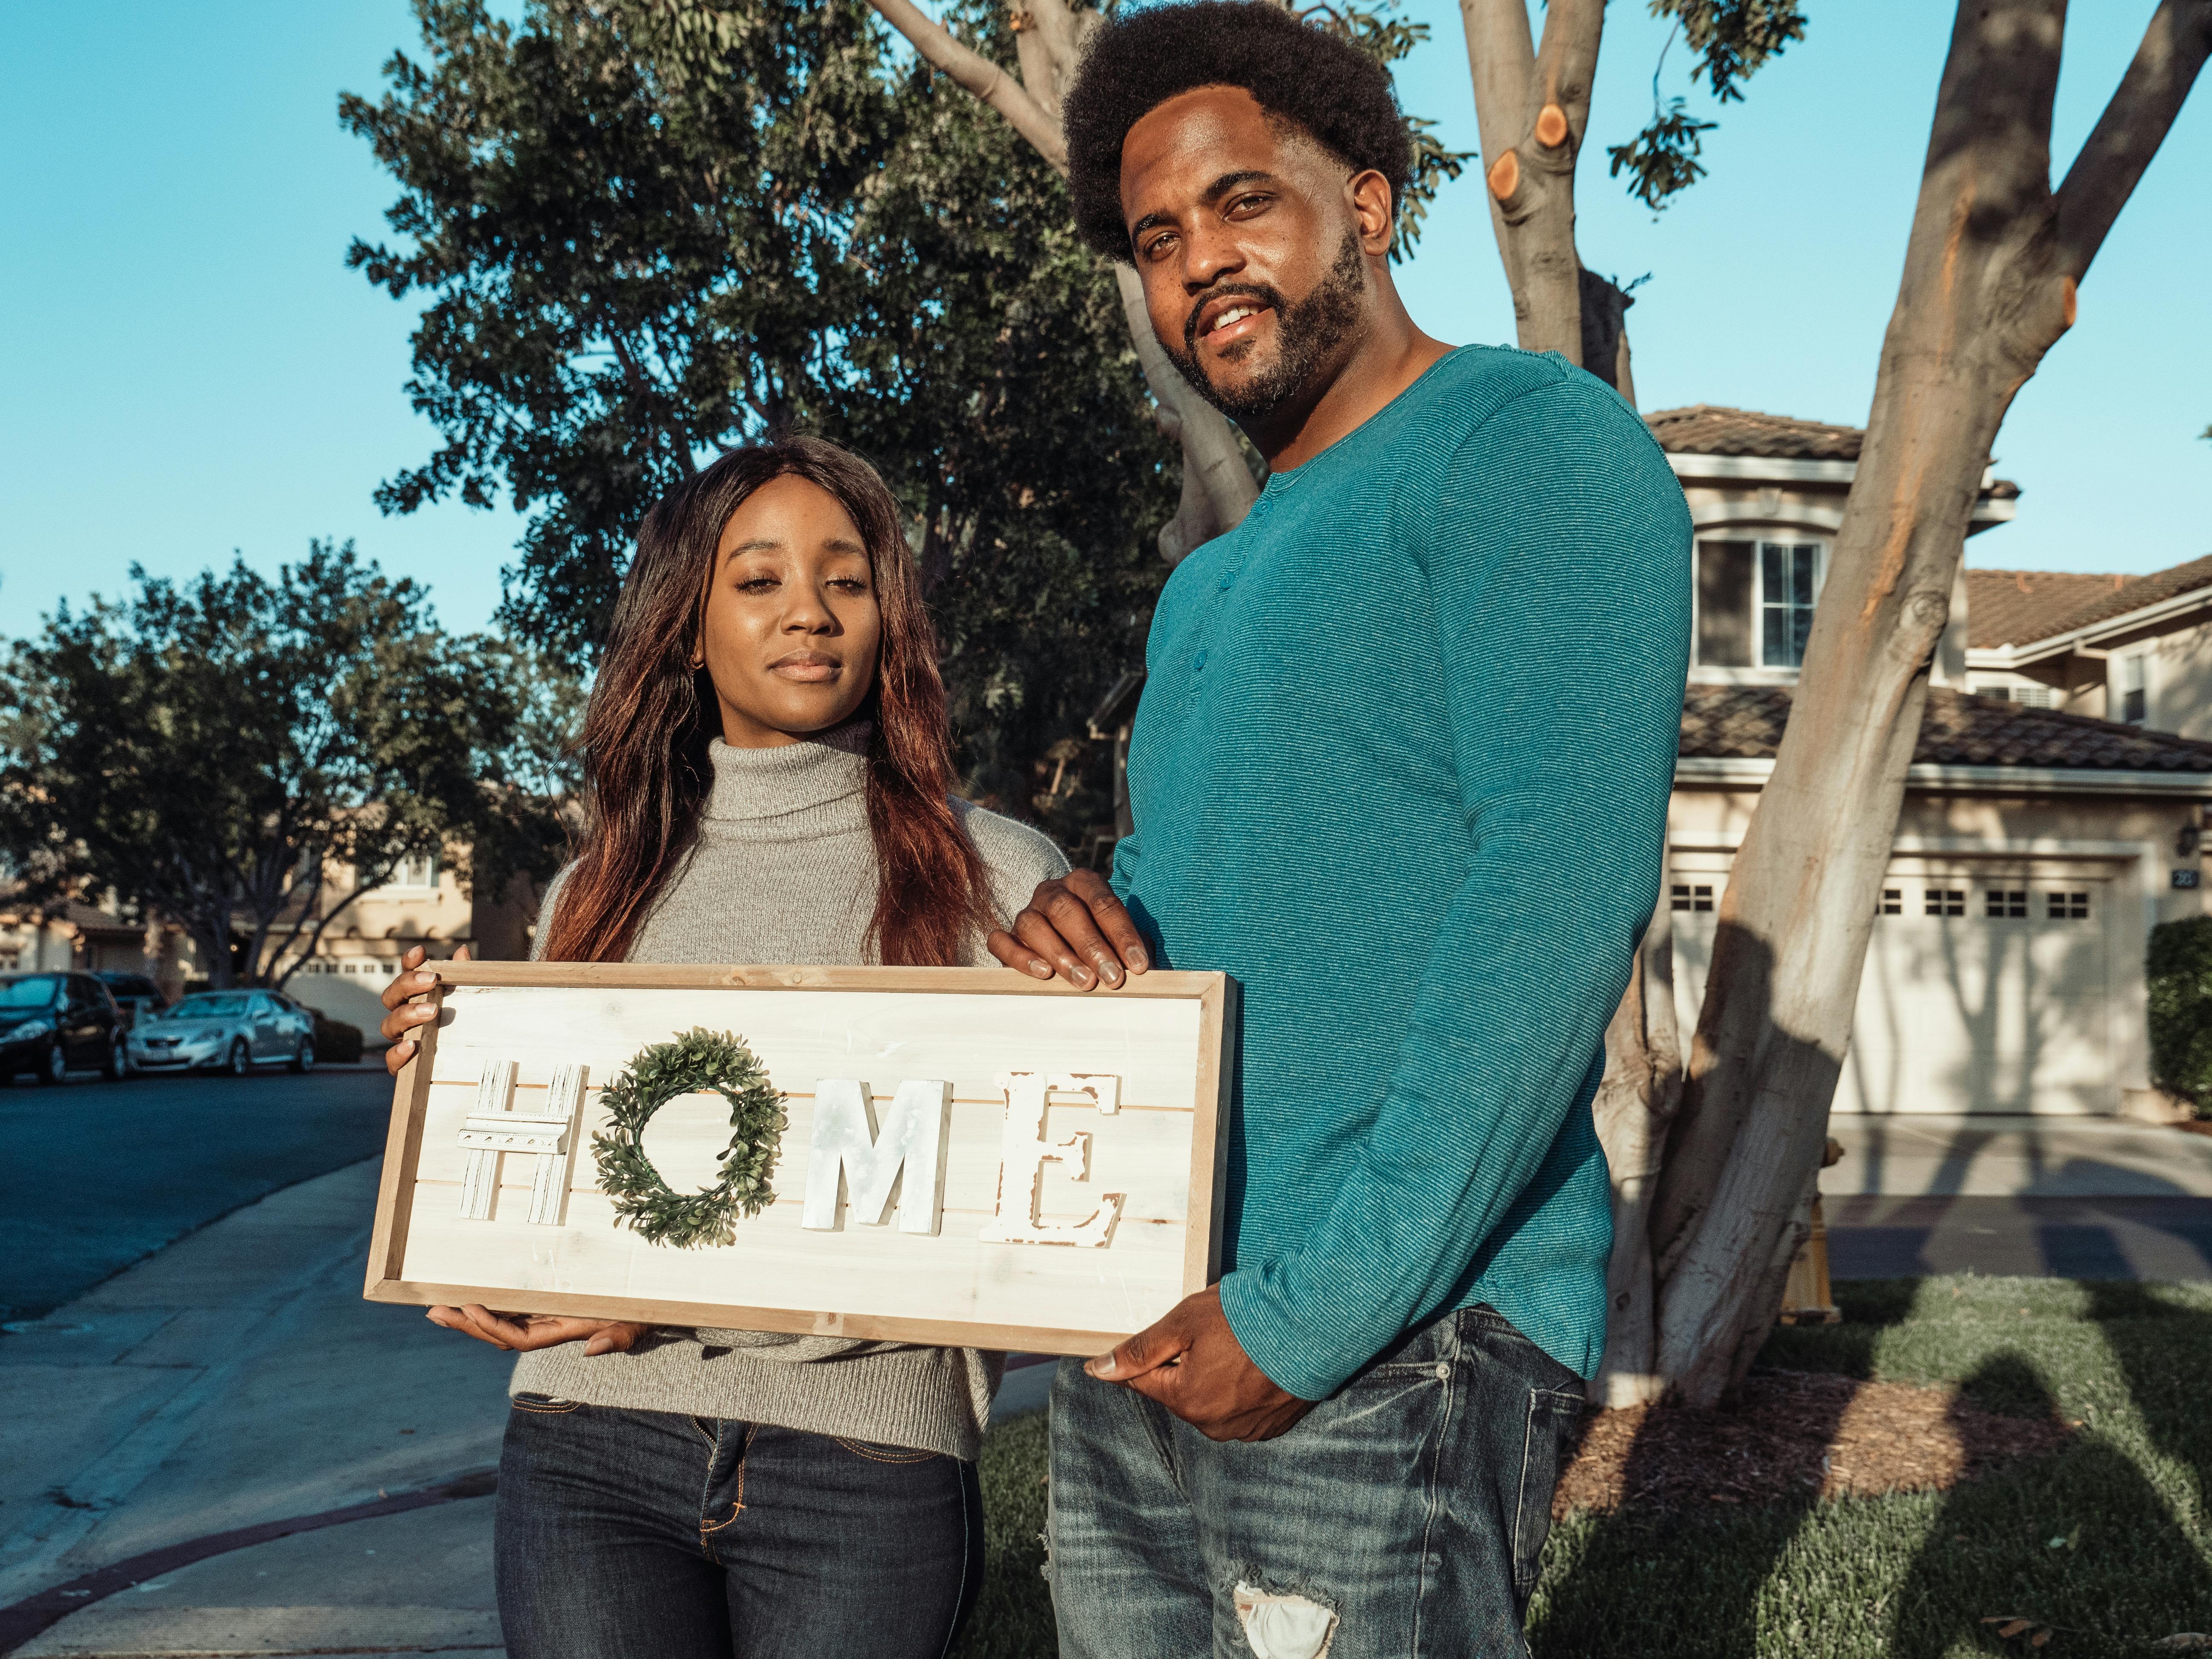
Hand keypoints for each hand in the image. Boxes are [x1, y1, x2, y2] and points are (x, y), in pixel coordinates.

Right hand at [380, 943, 469, 1076]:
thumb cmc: (461, 1029)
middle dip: (408, 984)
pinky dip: (397, 1053)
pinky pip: (391, 1061)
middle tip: (431, 979)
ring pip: (389, 1025)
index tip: (421, 951)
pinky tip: (411, 1046)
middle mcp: (404, 1018)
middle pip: (392, 996)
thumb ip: (462, 978)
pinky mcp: (403, 1066)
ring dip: (406, 1015)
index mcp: (416, 999)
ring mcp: (401, 1040)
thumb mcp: (466, 1002)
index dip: (410, 963)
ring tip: (430, 1011)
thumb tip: (461, 952)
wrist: (465, 1069)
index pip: (407, 976)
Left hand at [427, 1303, 650, 1356]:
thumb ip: (619, 1338)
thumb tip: (591, 1350)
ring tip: (437, 1307)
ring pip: (499, 1322)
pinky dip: (486, 1305)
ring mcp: (544, 1313)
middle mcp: (548, 1325)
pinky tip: (466, 1299)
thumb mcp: (637, 1324)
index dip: (492, 1327)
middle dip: (467, 1325)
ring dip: (468, 1318)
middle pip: (499, 1334)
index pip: (519, 1338)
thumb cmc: (644, 1310)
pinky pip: (509, 1307)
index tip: (470, 1310)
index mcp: (563, 1331)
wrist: (649, 1300)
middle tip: (434, 1311)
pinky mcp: (545, 1298)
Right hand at [986, 869, 1150, 990]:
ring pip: (1034, 926)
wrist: (1064, 937)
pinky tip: (1043, 974)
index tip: (1139, 965)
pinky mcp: (1006, 935)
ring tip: (1084, 981)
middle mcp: (1051, 891)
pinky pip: (1002, 942)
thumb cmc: (1100, 938)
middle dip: (1092, 946)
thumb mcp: (1119, 936)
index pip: (1103, 903)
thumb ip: (1131, 946)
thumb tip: (1143, 967)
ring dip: (1061, 955)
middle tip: (1112, 977)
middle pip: (1066, 911)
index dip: (1123, 935)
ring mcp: (1026, 912)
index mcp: (1083, 882)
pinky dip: (1021, 958)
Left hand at [1084, 1286, 1311, 1441]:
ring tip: (1241, 1345)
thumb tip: (1098, 1370)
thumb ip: (1140, 1350)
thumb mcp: (1184, 1322)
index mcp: (1186, 1400)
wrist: (1315, 1325)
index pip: (1146, 1379)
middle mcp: (1213, 1425)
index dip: (1153, 1352)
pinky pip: (1242, 1408)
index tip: (1171, 1334)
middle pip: (1180, 1390)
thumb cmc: (1248, 1319)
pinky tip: (1259, 1362)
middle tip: (1215, 1332)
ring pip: (1212, 1400)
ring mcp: (1245, 1430)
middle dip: (1188, 1362)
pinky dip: (1244, 1388)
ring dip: (1217, 1376)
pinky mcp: (1271, 1426)